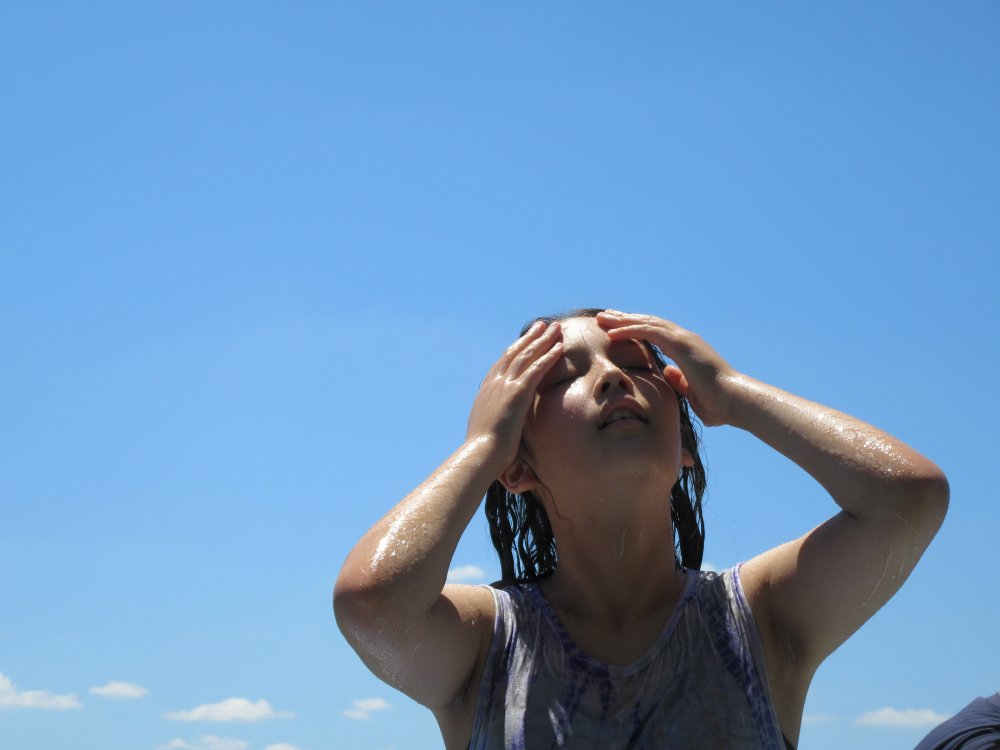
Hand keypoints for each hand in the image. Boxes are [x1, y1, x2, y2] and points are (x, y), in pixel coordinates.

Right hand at [466, 321, 563, 471]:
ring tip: (556, 328)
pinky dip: (548, 356)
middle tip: (543, 325)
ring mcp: (505, 385)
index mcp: (487, 390)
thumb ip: (493, 417)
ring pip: (527, 355)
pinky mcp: (517, 392)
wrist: (480, 453)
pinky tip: (560, 347)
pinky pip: (536, 368)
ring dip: (543, 340)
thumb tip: (498, 421)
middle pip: (515, 352)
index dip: (516, 349)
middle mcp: (495, 382)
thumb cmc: (484, 449)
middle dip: (530, 337)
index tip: (526, 340)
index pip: (503, 363)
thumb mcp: (485, 427)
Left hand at [596, 310, 738, 426]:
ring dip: (622, 320)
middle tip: (604, 316)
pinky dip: (630, 330)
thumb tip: (667, 372)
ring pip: (646, 323)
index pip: (655, 334)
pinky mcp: (681, 343)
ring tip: (602, 318)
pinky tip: (613, 333)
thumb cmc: (718, 403)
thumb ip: (679, 380)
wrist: (734, 400)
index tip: (616, 330)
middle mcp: (684, 339)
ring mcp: (683, 339)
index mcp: (685, 350)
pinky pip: (650, 331)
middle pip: (648, 323)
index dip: (635, 330)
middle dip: (624, 319)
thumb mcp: (691, 392)